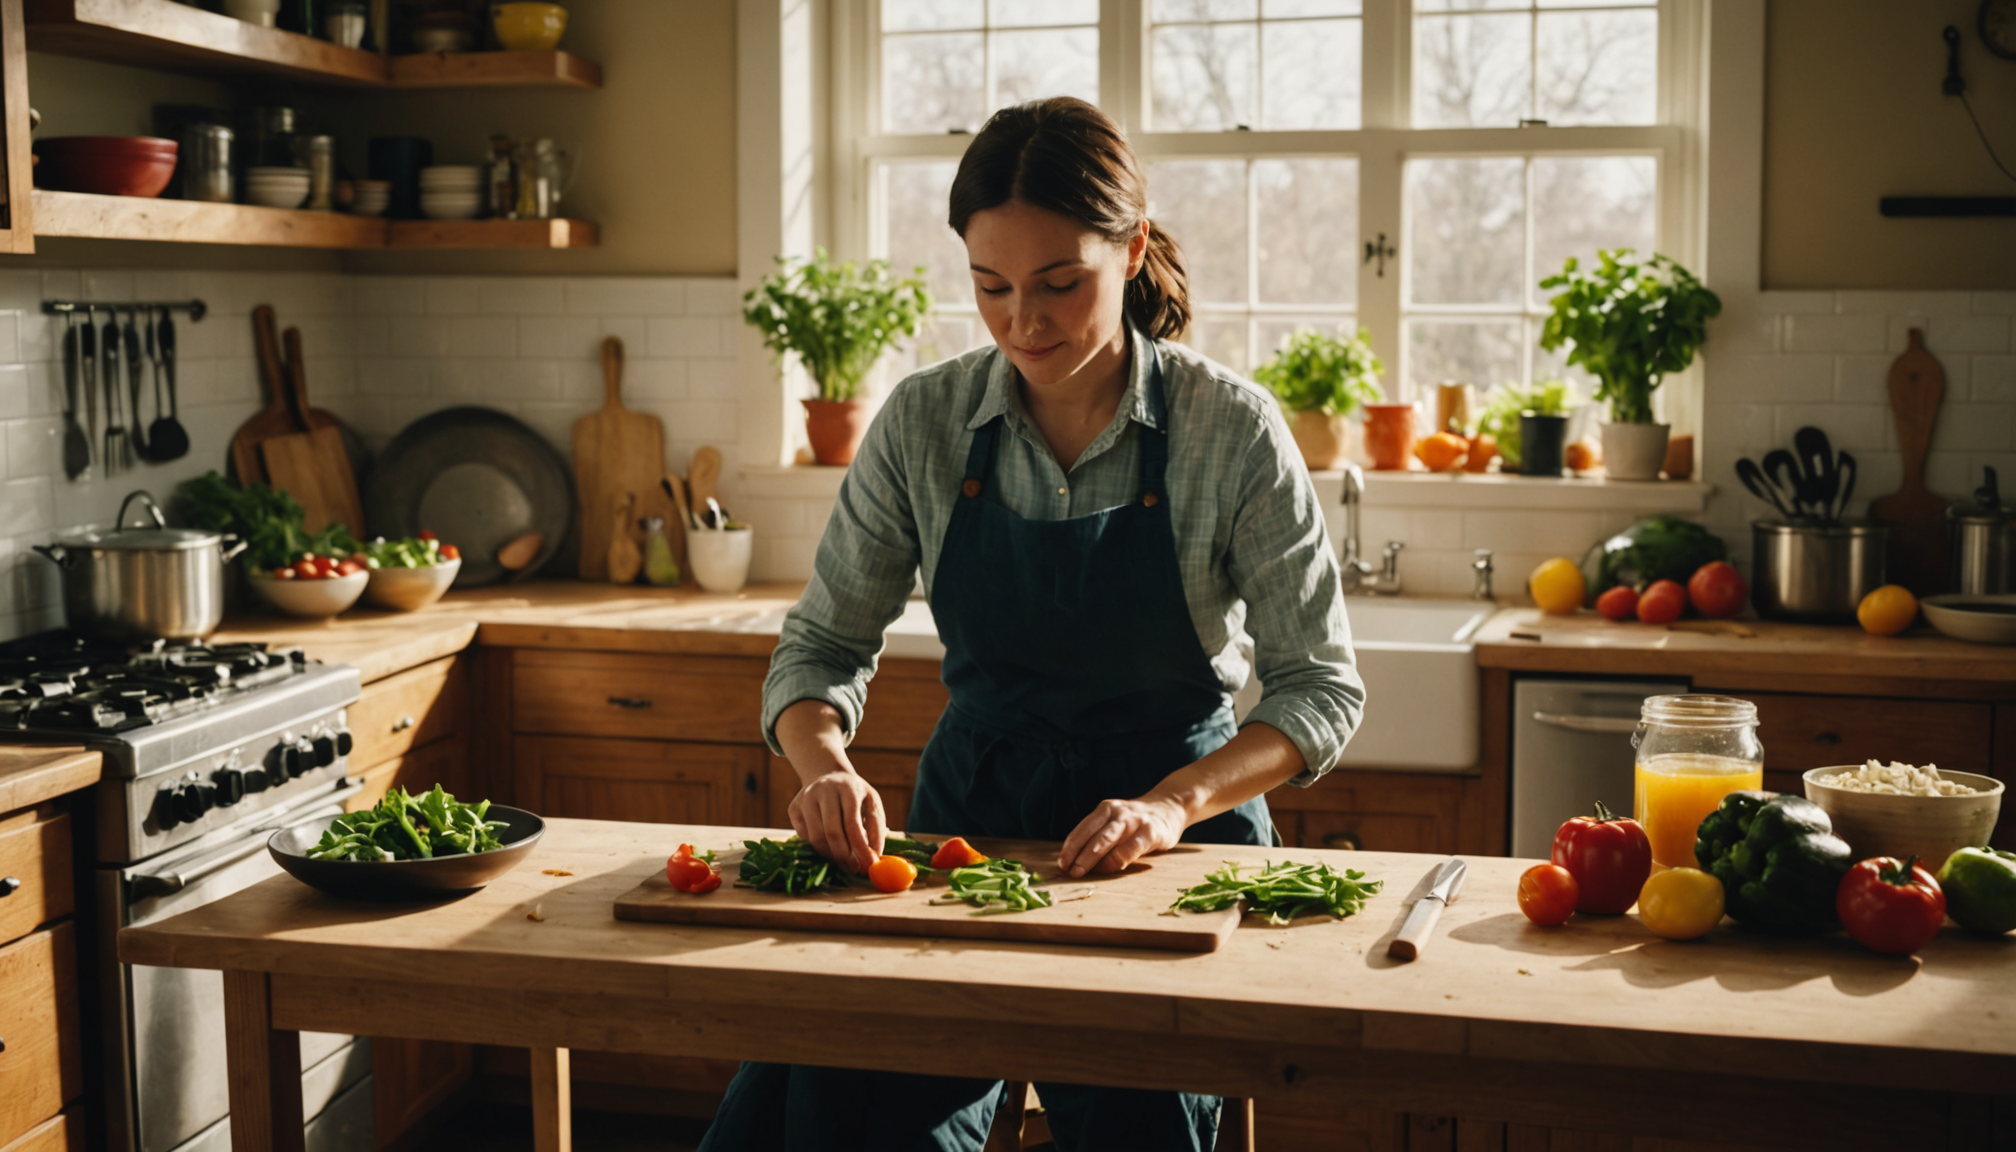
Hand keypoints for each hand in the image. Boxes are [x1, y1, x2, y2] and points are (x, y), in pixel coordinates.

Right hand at [789, 769, 886, 871]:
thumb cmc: (854, 794)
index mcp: (847, 787)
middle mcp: (823, 790)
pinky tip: (828, 840)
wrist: (826, 775)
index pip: (852, 824)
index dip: (860, 848)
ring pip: (816, 838)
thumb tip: (874, 858)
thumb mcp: (871, 804)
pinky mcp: (793, 808)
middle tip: (853, 869)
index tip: (868, 866)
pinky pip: (805, 836)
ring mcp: (804, 798)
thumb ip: (876, 829)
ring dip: (831, 854)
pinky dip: (818, 845)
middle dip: (844, 856)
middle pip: (831, 832)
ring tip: (844, 858)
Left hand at [1058, 796, 1188, 877]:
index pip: (1081, 829)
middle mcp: (1117, 812)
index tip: (1061, 864)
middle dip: (1078, 854)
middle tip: (1069, 871)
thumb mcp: (1114, 824)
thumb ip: (1099, 839)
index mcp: (1104, 810)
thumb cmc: (1136, 823)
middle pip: (1092, 834)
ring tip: (1081, 870)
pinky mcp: (1151, 831)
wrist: (1170, 807)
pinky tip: (1113, 868)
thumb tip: (1075, 864)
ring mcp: (1134, 820)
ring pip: (1107, 838)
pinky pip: (1132, 847)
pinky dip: (1119, 858)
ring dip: (1092, 856)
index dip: (1069, 848)